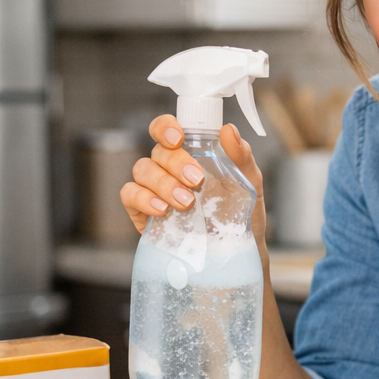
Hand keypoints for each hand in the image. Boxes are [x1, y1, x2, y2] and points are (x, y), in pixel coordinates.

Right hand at [119, 114, 269, 258]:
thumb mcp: (250, 184)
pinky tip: (162, 210)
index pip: (167, 129)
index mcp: (190, 154)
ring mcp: (153, 189)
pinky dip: (142, 198)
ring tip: (186, 202)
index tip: (178, 138)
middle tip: (197, 181)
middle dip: (176, 163)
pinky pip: (129, 194)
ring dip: (163, 183)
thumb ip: (242, 156)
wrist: (235, 252)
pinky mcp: (142, 212)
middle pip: (158, 151)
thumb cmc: (241, 215)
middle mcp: (168, 168)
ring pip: (142, 170)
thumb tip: (228, 130)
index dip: (165, 127)